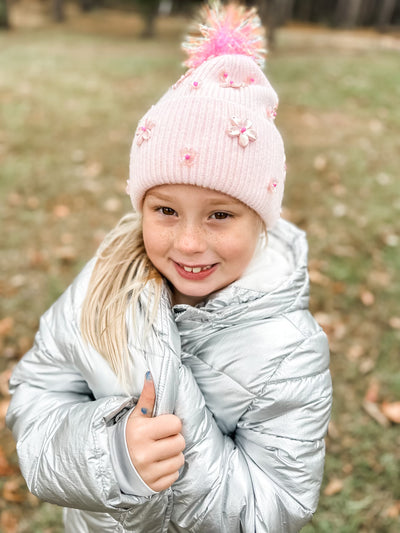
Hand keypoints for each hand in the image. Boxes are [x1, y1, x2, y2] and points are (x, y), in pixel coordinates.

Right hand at [126, 371, 184, 491]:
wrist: (111, 463)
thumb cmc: (127, 435)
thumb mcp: (135, 416)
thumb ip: (147, 398)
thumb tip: (151, 376)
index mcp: (141, 433)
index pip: (175, 424)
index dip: (171, 423)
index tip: (161, 426)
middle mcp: (144, 454)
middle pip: (180, 442)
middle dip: (173, 438)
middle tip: (161, 438)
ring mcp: (148, 472)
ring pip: (180, 459)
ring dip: (173, 454)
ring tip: (160, 451)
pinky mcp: (153, 486)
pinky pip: (175, 475)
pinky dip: (169, 469)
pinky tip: (157, 464)